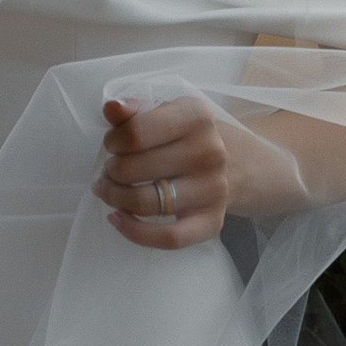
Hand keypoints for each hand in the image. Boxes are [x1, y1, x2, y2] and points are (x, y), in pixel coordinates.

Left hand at [95, 94, 231, 249]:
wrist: (237, 163)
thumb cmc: (188, 136)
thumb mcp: (166, 113)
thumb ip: (134, 111)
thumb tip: (111, 108)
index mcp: (197, 117)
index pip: (135, 133)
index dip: (113, 141)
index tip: (113, 144)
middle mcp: (210, 152)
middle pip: (134, 169)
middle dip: (110, 172)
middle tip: (109, 171)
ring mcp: (213, 189)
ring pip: (145, 203)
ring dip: (115, 199)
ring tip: (109, 191)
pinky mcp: (212, 221)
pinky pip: (168, 237)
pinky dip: (134, 232)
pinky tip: (117, 218)